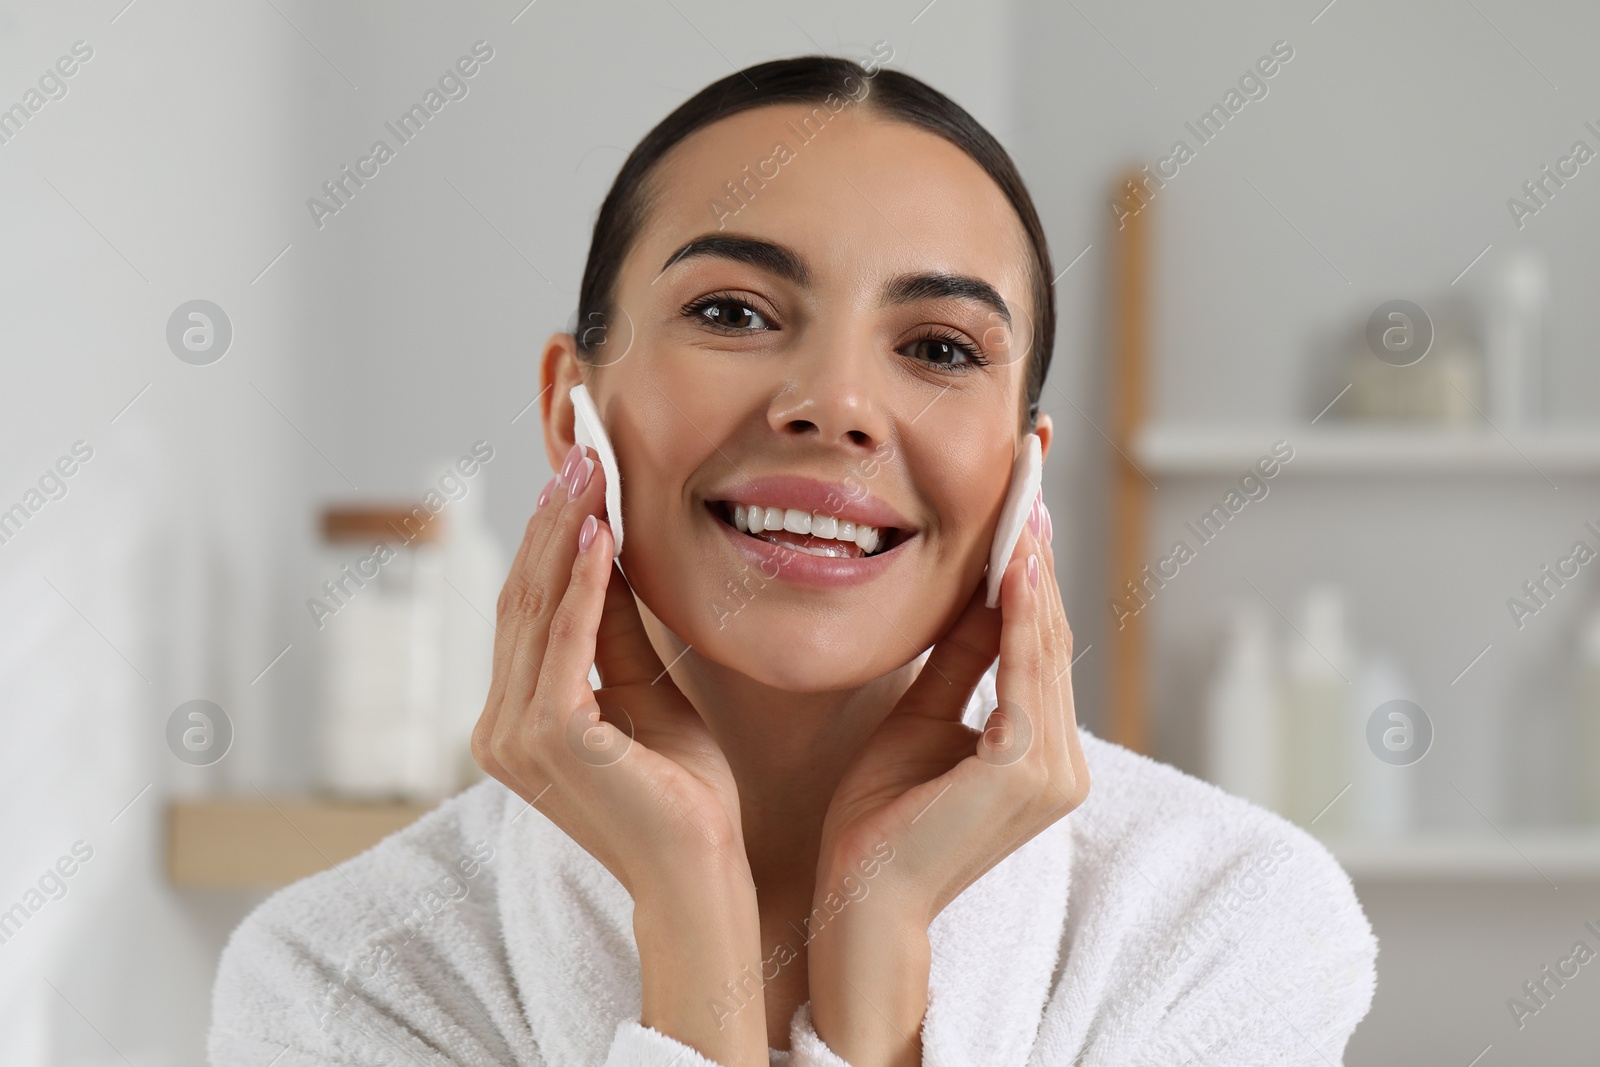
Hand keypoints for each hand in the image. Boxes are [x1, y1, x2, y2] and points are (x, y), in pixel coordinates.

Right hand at [471, 443, 767, 1065]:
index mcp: (516, 716)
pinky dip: (580, 585)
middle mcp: (499, 726)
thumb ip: (615, 627)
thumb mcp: (647, 690)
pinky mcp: (549, 741)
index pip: (528, 604)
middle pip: (522, 596)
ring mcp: (515, 736)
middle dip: (552, 514)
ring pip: (534, 609)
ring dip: (562, 532)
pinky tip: (599, 534)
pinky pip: (563, 644)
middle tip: (581, 443)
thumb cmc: (684, 793)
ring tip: (589, 468)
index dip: (549, 531)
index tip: (578, 466)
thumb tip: (605, 546)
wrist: (703, 874)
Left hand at [807, 492, 1087, 1066]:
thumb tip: (981, 593)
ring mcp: (1052, 772)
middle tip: (1031, 468)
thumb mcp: (921, 719)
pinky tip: (1012, 566)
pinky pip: (1025, 678)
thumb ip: (959, 662)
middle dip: (1039, 547)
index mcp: (1038, 750)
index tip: (1026, 495)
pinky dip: (1021, 619)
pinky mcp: (1023, 775)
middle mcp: (1061, 761)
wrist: (858, 902)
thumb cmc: (878, 822)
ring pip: (1045, 646)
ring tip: (1024, 498)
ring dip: (1033, 569)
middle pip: (1052, 632)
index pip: (1041, 639)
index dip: (1035, 564)